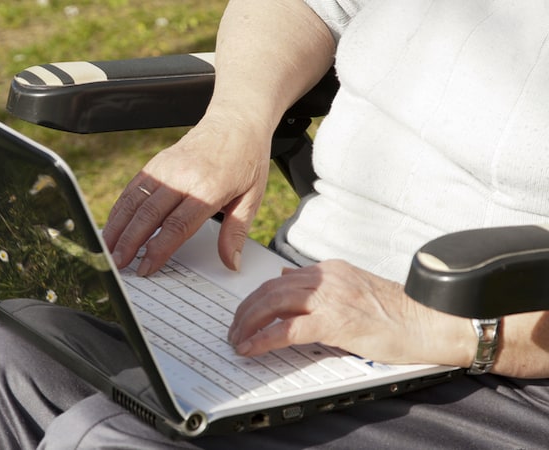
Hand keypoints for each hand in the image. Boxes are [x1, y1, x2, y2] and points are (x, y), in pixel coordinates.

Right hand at [102, 113, 271, 275]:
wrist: (236, 120)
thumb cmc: (246, 159)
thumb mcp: (252, 197)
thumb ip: (236, 232)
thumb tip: (231, 263)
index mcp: (208, 188)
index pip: (176, 226)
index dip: (157, 250)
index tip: (146, 268)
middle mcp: (182, 176)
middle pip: (148, 215)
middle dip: (129, 243)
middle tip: (117, 266)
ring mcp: (166, 168)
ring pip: (134, 201)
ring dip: (117, 228)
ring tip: (107, 250)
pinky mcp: (156, 163)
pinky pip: (132, 189)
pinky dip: (119, 209)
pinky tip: (113, 226)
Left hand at [228, 260, 475, 366]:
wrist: (428, 321)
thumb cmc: (395, 312)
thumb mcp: (351, 288)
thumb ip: (319, 285)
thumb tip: (285, 279)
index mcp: (329, 270)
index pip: (279, 279)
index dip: (256, 298)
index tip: (244, 313)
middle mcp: (326, 277)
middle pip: (269, 289)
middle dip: (245, 311)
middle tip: (234, 330)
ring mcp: (330, 297)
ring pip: (272, 304)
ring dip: (248, 324)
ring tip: (237, 340)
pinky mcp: (335, 320)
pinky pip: (287, 328)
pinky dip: (264, 339)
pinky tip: (252, 348)